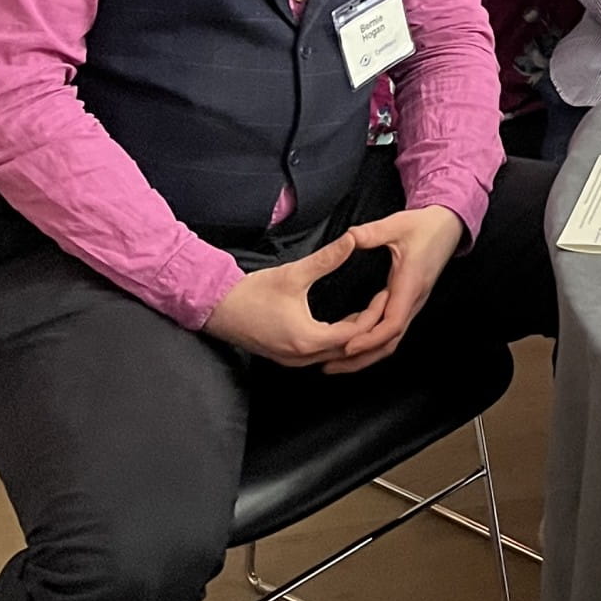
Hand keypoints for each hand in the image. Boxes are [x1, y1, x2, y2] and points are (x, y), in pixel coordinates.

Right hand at [204, 233, 377, 367]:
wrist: (215, 307)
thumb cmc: (252, 292)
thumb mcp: (294, 273)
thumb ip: (327, 258)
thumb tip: (353, 239)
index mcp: (308, 338)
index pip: (356, 333)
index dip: (374, 313)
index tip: (385, 294)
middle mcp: (303, 356)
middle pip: (349, 348)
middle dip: (369, 326)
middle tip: (383, 303)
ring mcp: (293, 361)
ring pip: (335, 355)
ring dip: (353, 336)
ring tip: (368, 311)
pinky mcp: (285, 358)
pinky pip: (321, 355)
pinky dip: (336, 341)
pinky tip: (344, 323)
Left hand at [329, 205, 465, 373]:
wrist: (448, 227)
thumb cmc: (425, 226)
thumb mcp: (397, 224)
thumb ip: (372, 233)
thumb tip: (350, 237)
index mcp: (410, 284)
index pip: (392, 323)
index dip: (370, 338)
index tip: (346, 347)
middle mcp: (413, 300)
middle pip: (390, 342)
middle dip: (361, 358)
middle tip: (329, 366)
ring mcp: (412, 303)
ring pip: (391, 340)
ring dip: (365, 355)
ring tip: (336, 362)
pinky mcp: (409, 302)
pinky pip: (391, 330)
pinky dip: (372, 342)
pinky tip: (352, 342)